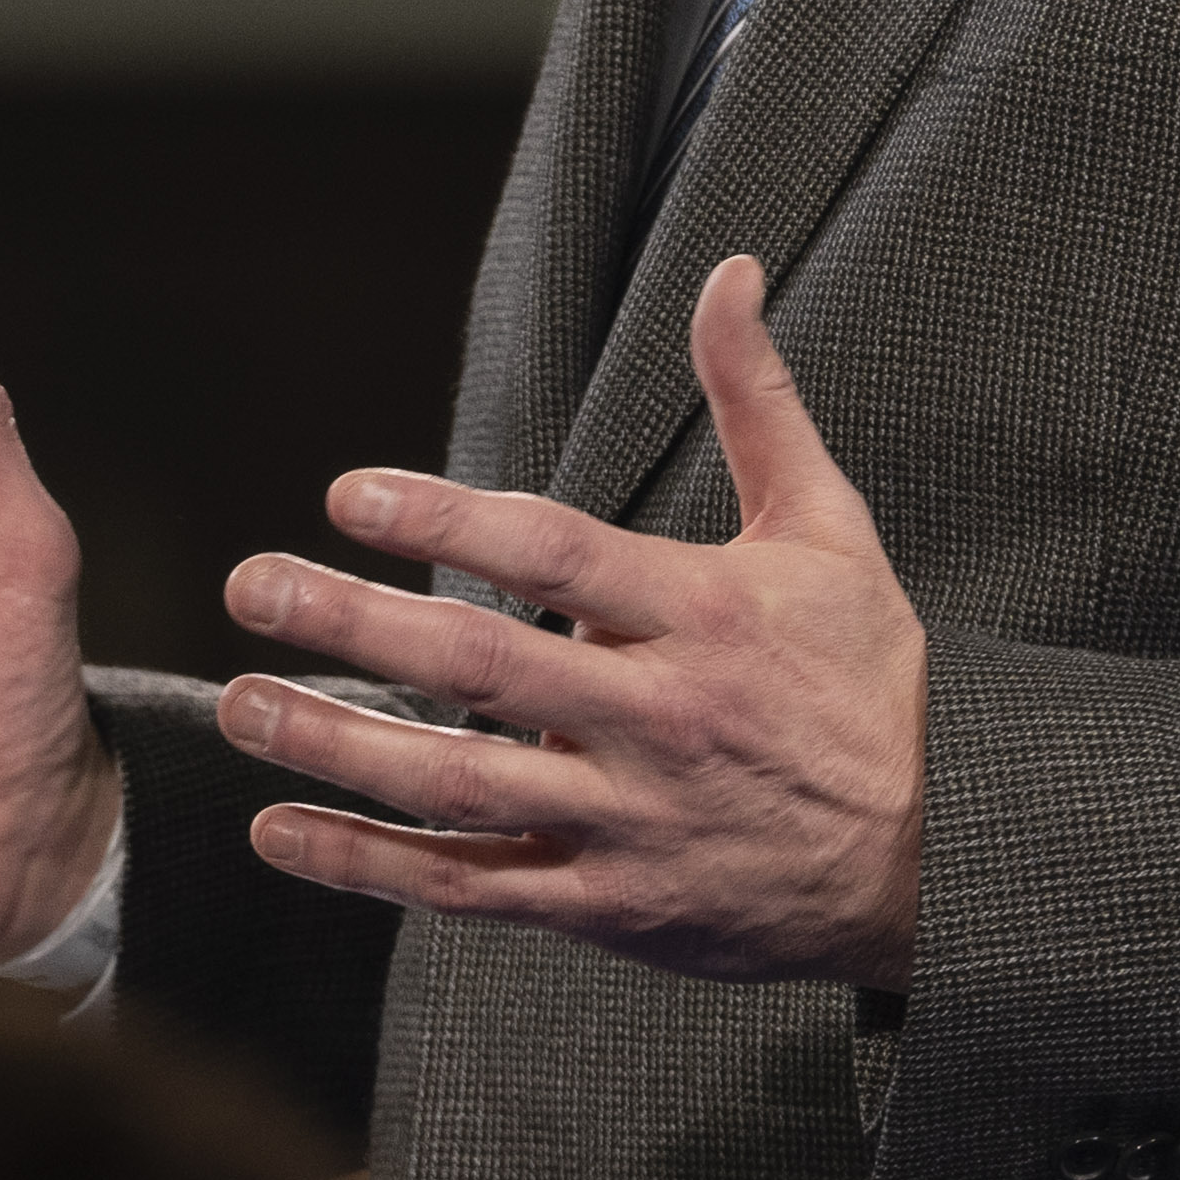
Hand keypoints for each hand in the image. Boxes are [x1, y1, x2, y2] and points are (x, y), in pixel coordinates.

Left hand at [215, 256, 925, 992]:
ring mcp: (632, 823)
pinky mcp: (611, 909)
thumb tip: (730, 270)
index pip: (556, 556)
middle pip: (487, 669)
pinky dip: (370, 869)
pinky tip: (277, 832)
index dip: (446, 519)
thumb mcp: (829, 530)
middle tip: (251, 585)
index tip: (346, 491)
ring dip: (339, 749)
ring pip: (461, 789)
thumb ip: (758, 400)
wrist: (939, 859)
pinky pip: (472, 894)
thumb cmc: (868, 679)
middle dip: (356, 624)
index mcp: (708, 615)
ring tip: (241, 703)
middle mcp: (662, 720)